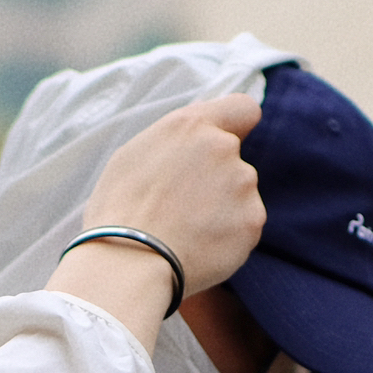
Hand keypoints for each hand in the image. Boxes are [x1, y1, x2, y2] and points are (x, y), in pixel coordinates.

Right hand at [55, 96, 265, 351]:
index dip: (236, 125)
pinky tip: (200, 246)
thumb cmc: (120, 211)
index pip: (242, 108)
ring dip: (223, 208)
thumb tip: (199, 128)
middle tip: (183, 205)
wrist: (130, 263)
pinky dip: (229, 236)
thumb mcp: (133, 155)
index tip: (225, 141)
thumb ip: (176, 138)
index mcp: (191, 126)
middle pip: (234, 159)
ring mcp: (243, 184)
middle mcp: (223, 148)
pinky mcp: (253, 221)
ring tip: (187, 230)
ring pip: (241, 193)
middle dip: (217, 177)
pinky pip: (246, 225)